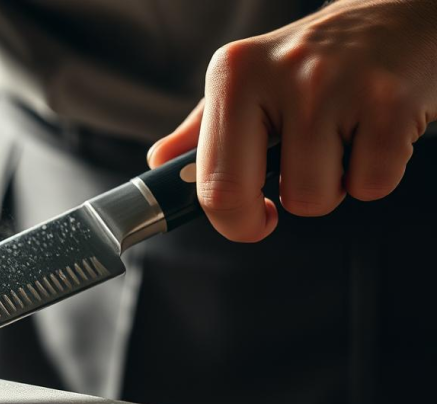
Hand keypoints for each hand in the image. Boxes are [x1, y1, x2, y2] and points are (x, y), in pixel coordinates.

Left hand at [148, 0, 436, 241]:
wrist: (406, 18)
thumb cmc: (323, 61)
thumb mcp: (252, 82)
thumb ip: (205, 129)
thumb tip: (160, 164)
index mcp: (233, 74)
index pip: (205, 178)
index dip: (224, 219)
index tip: (244, 220)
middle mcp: (278, 74)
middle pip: (239, 195)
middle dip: (258, 219)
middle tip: (279, 204)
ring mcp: (335, 87)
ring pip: (311, 198)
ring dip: (330, 188)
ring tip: (339, 145)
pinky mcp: (391, 103)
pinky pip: (371, 185)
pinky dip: (375, 176)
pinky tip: (374, 136)